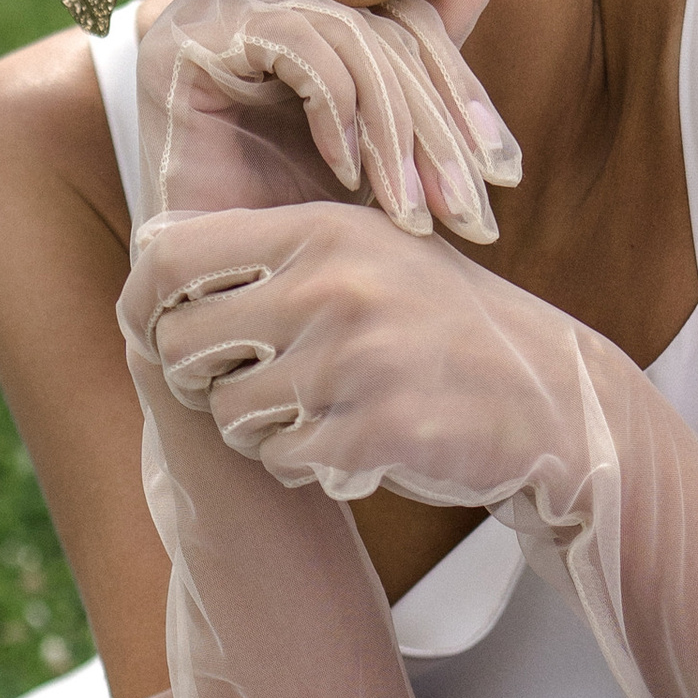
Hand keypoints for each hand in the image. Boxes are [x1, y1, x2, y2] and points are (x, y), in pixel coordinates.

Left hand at [121, 197, 580, 510]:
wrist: (553, 396)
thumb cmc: (441, 328)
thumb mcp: (371, 254)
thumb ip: (276, 251)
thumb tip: (150, 252)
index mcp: (322, 231)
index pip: (168, 255)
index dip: (144, 302)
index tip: (161, 331)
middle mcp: (332, 288)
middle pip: (182, 344)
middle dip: (203, 379)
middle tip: (251, 387)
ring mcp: (356, 362)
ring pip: (228, 415)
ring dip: (259, 430)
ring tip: (318, 414)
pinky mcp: (376, 434)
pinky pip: (282, 462)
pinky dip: (305, 466)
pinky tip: (351, 448)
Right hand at [142, 0, 528, 238]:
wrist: (212, 281)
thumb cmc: (293, 212)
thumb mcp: (386, 129)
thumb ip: (437, 32)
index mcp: (304, 3)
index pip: (410, 20)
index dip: (463, 94)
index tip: (504, 173)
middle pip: (383, 31)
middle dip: (436, 127)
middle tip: (469, 209)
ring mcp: (215, 5)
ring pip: (350, 37)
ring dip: (393, 133)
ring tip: (409, 210)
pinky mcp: (186, 34)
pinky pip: (297, 44)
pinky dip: (336, 110)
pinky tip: (347, 175)